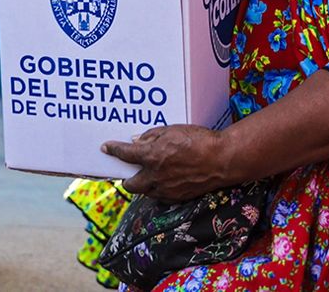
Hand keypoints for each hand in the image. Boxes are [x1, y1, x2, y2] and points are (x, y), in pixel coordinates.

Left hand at [102, 124, 231, 200]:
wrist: (221, 160)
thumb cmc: (199, 140)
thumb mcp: (172, 130)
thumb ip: (152, 136)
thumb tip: (137, 141)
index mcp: (152, 156)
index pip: (125, 154)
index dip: (113, 150)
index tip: (106, 148)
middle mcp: (155, 176)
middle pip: (130, 184)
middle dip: (126, 178)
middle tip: (128, 170)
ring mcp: (165, 189)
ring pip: (145, 192)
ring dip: (143, 184)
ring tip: (148, 174)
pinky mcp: (177, 198)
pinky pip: (160, 196)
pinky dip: (157, 189)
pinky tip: (163, 180)